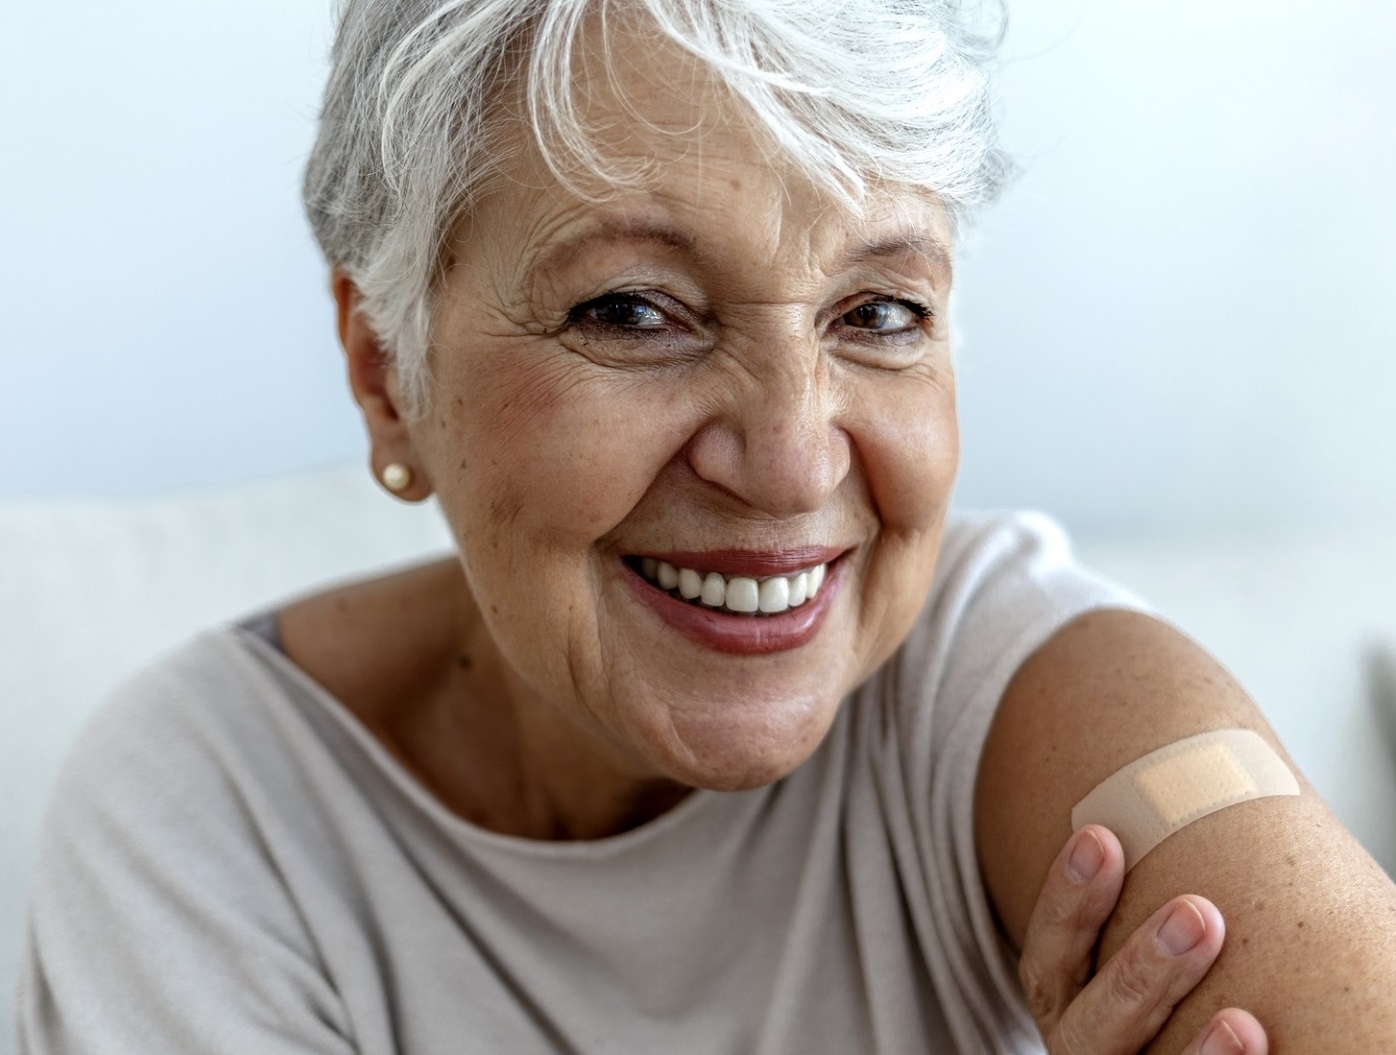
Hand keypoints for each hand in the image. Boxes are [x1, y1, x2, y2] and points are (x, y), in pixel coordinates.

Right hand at [1018, 825, 1267, 1054]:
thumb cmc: (1164, 994)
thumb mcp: (1128, 954)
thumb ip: (1154, 906)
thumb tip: (1193, 784)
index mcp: (1064, 1008)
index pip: (1050, 956)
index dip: (1068, 899)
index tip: (1100, 837)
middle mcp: (1083, 1053)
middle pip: (1090, 1025)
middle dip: (1140, 972)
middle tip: (1198, 914)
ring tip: (1243, 1023)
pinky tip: (1258, 1046)